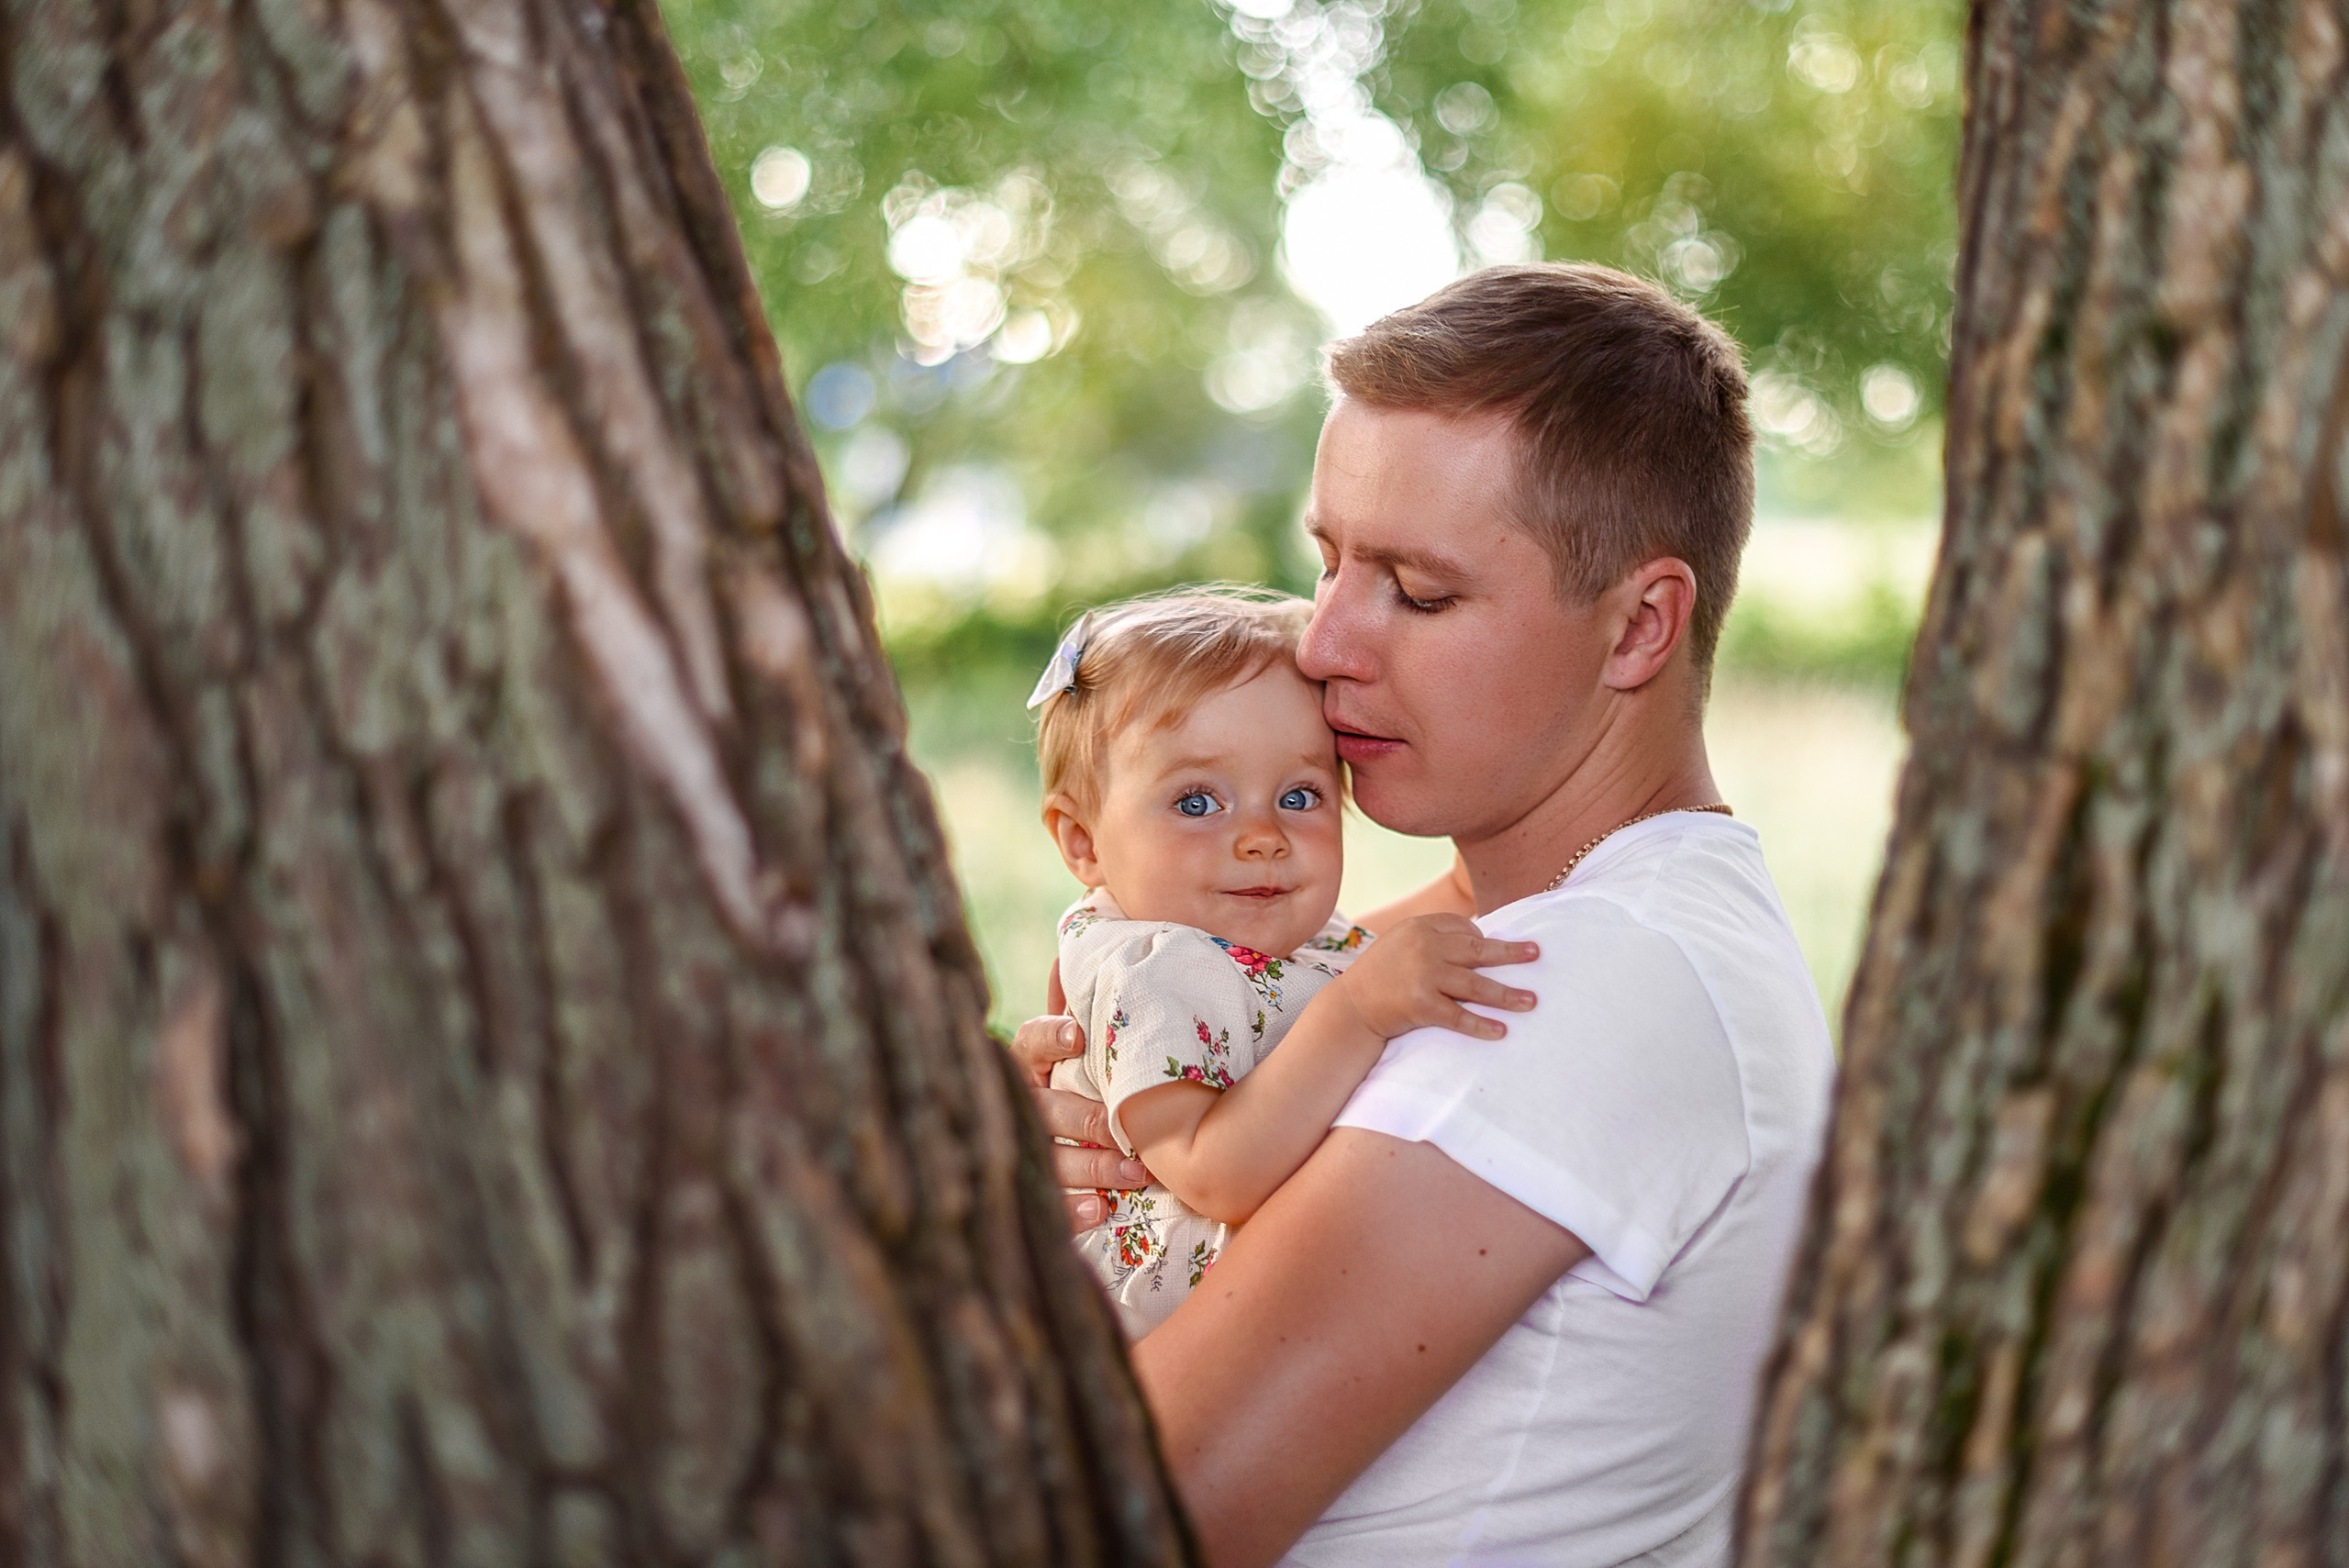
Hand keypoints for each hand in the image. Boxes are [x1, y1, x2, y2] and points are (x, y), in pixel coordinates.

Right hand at [1010, 996, 1149, 1231]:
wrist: (1078, 1135)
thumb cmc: (1096, 1078)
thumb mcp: (1096, 1048)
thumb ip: (1098, 1017)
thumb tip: (1084, 965)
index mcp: (1031, 1063)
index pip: (1031, 1042)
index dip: (1052, 1037)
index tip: (1080, 1036)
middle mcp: (1023, 1104)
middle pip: (1048, 1109)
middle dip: (1089, 1121)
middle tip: (1127, 1130)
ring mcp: (1025, 1149)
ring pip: (1052, 1159)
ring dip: (1093, 1168)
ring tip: (1133, 1174)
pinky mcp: (1037, 1192)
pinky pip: (1051, 1205)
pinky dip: (1074, 1209)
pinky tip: (1101, 1210)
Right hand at [1331, 914, 1537, 1041]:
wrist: (1349, 1008)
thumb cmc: (1381, 976)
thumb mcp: (1402, 944)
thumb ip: (1434, 939)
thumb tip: (1480, 939)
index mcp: (1420, 927)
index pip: (1464, 928)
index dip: (1484, 940)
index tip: (1502, 952)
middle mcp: (1423, 946)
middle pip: (1477, 950)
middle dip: (1510, 954)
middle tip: (1536, 955)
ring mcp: (1422, 975)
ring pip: (1475, 985)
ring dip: (1507, 995)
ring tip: (1532, 1002)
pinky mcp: (1419, 1005)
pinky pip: (1459, 1016)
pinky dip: (1481, 1024)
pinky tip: (1501, 1030)